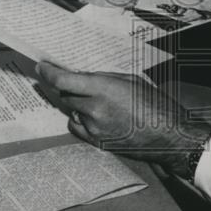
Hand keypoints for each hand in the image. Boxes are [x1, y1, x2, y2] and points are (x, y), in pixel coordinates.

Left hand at [35, 61, 210, 175]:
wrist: (169, 136)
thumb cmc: (155, 104)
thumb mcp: (130, 81)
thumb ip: (103, 79)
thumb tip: (82, 76)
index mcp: (103, 90)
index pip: (64, 81)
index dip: (48, 73)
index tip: (41, 67)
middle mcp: (95, 110)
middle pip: (66, 95)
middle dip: (69, 87)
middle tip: (77, 81)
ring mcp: (95, 129)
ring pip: (72, 110)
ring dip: (78, 103)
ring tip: (97, 101)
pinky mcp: (98, 143)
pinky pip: (78, 127)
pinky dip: (81, 119)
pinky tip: (95, 116)